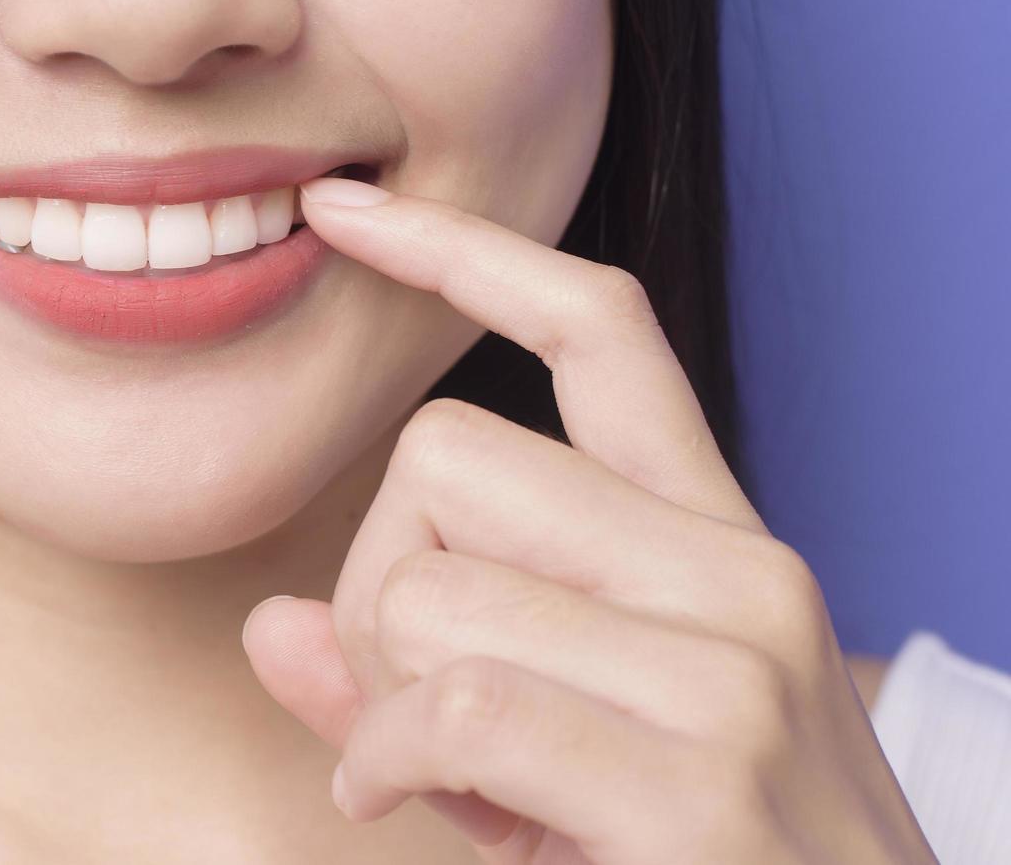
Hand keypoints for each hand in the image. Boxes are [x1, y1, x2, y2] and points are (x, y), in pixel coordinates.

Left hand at [240, 178, 935, 863]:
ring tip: (431, 771)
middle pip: (446, 452)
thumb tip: (272, 626)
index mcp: (713, 541)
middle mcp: (738, 572)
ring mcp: (732, 668)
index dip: (461, 251)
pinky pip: (446, 705)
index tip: (344, 210)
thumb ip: (406, 686)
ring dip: (380, 692)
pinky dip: (380, 761)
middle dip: (382, 577)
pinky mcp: (698, 777)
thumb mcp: (553, 759)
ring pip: (426, 584)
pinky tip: (390, 802)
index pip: (598, 326)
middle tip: (412, 698)